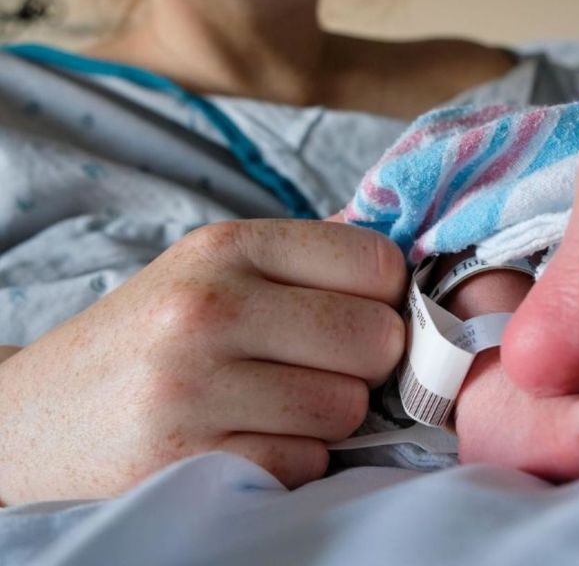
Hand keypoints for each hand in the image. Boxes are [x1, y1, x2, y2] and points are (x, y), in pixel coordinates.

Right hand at [0, 220, 406, 505]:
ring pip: (348, 408)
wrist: (37, 415)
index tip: (362, 313)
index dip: (387, 297)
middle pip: (377, 339)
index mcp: (227, 247)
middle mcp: (209, 307)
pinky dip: (294, 459)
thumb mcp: (212, 272)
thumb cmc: (148, 338)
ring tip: (277, 405)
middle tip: (323, 367)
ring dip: (329, 417)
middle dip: (367, 364)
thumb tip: (410, 281)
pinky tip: (249, 440)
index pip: (376, 262)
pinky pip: (307, 463)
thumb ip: (305, 268)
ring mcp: (193, 386)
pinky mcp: (188, 459)